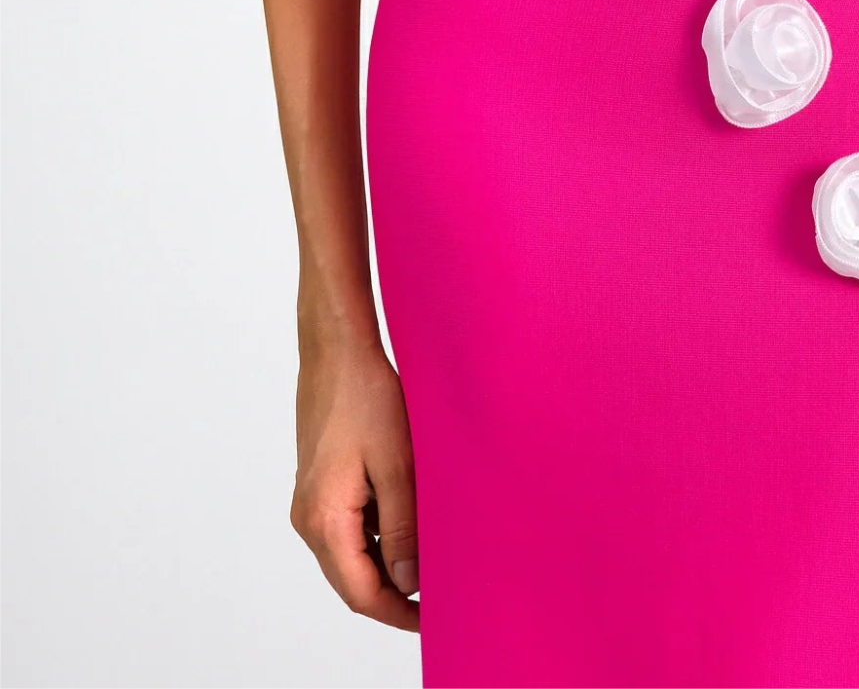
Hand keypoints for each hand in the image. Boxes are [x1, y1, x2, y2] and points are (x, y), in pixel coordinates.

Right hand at [290, 341, 419, 631]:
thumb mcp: (396, 464)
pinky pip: (348, 528)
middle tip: (441, 595)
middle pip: (352, 579)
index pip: (361, 592)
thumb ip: (403, 528)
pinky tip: (410, 522)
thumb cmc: (365, 396)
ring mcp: (310, 502)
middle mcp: (309, 518)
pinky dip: (378, 536)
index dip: (399, 613)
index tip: (435, 619)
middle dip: (395, 593)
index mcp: (324, 519)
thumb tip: (409, 582)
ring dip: (387, 563)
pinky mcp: (319, 485)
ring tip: (432, 559)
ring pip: (350, 555)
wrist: (336, 349)